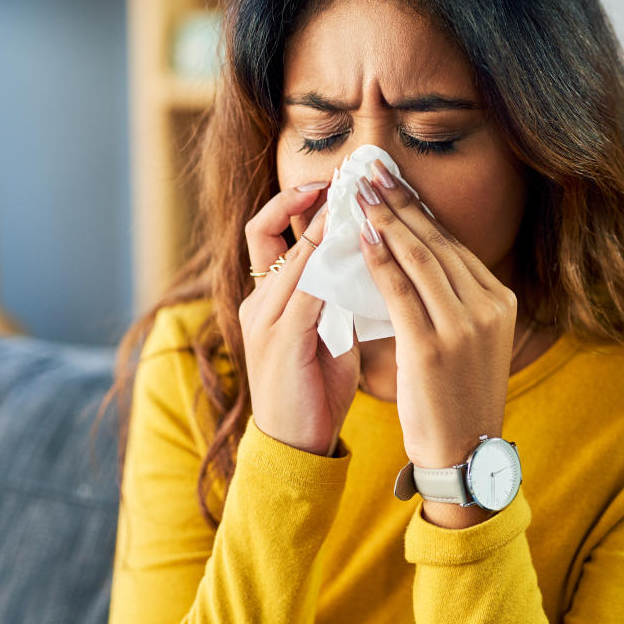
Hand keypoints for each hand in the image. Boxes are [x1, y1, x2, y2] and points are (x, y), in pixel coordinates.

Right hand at [240, 181, 359, 456]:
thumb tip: (367, 266)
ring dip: (324, 225)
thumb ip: (334, 300)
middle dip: (303, 198)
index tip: (333, 183)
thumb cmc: (314, 393)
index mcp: (265, 300)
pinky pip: (305, 288)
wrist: (296, 447)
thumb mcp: (325, 335)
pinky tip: (357, 249)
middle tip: (342, 176)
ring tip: (355, 202)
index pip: (270, 234)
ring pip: (291, 254)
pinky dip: (330, 263)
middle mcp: (256, 302)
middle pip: (267, 230)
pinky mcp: (280, 338)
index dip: (296, 203)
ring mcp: (263, 319)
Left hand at [354, 159, 518, 467]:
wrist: (465, 453)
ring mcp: (463, 325)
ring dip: (384, 219)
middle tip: (370, 169)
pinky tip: (358, 236)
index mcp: (500, 301)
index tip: (392, 180)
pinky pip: (400, 290)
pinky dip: (378, 259)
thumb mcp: (471, 341)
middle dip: (399, 201)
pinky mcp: (433, 345)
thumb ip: (454, 301)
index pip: (452, 244)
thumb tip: (422, 259)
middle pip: (436, 241)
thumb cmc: (459, 397)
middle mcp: (487, 306)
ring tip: (357, 190)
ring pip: (419, 256)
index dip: (418, 208)